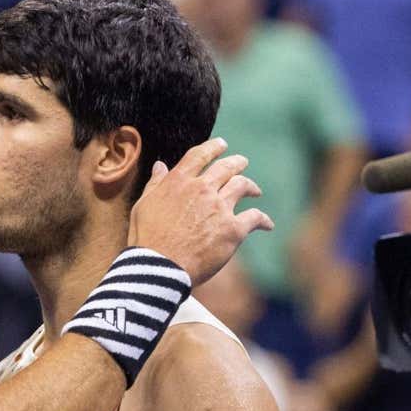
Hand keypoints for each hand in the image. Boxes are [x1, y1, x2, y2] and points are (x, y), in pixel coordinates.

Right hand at [128, 138, 273, 284]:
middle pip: (226, 167)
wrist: (160, 266)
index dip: (213, 147)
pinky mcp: (233, 229)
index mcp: (179, 181)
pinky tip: (267, 224)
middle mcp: (202, 189)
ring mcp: (219, 208)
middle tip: (242, 162)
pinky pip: (255, 218)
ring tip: (255, 190)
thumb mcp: (144, 205)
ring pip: (242, 186)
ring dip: (251, 186)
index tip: (221, 144)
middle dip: (237, 162)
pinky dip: (263, 220)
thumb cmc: (147, 238)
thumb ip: (155, 184)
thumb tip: (160, 166)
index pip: (200, 155)